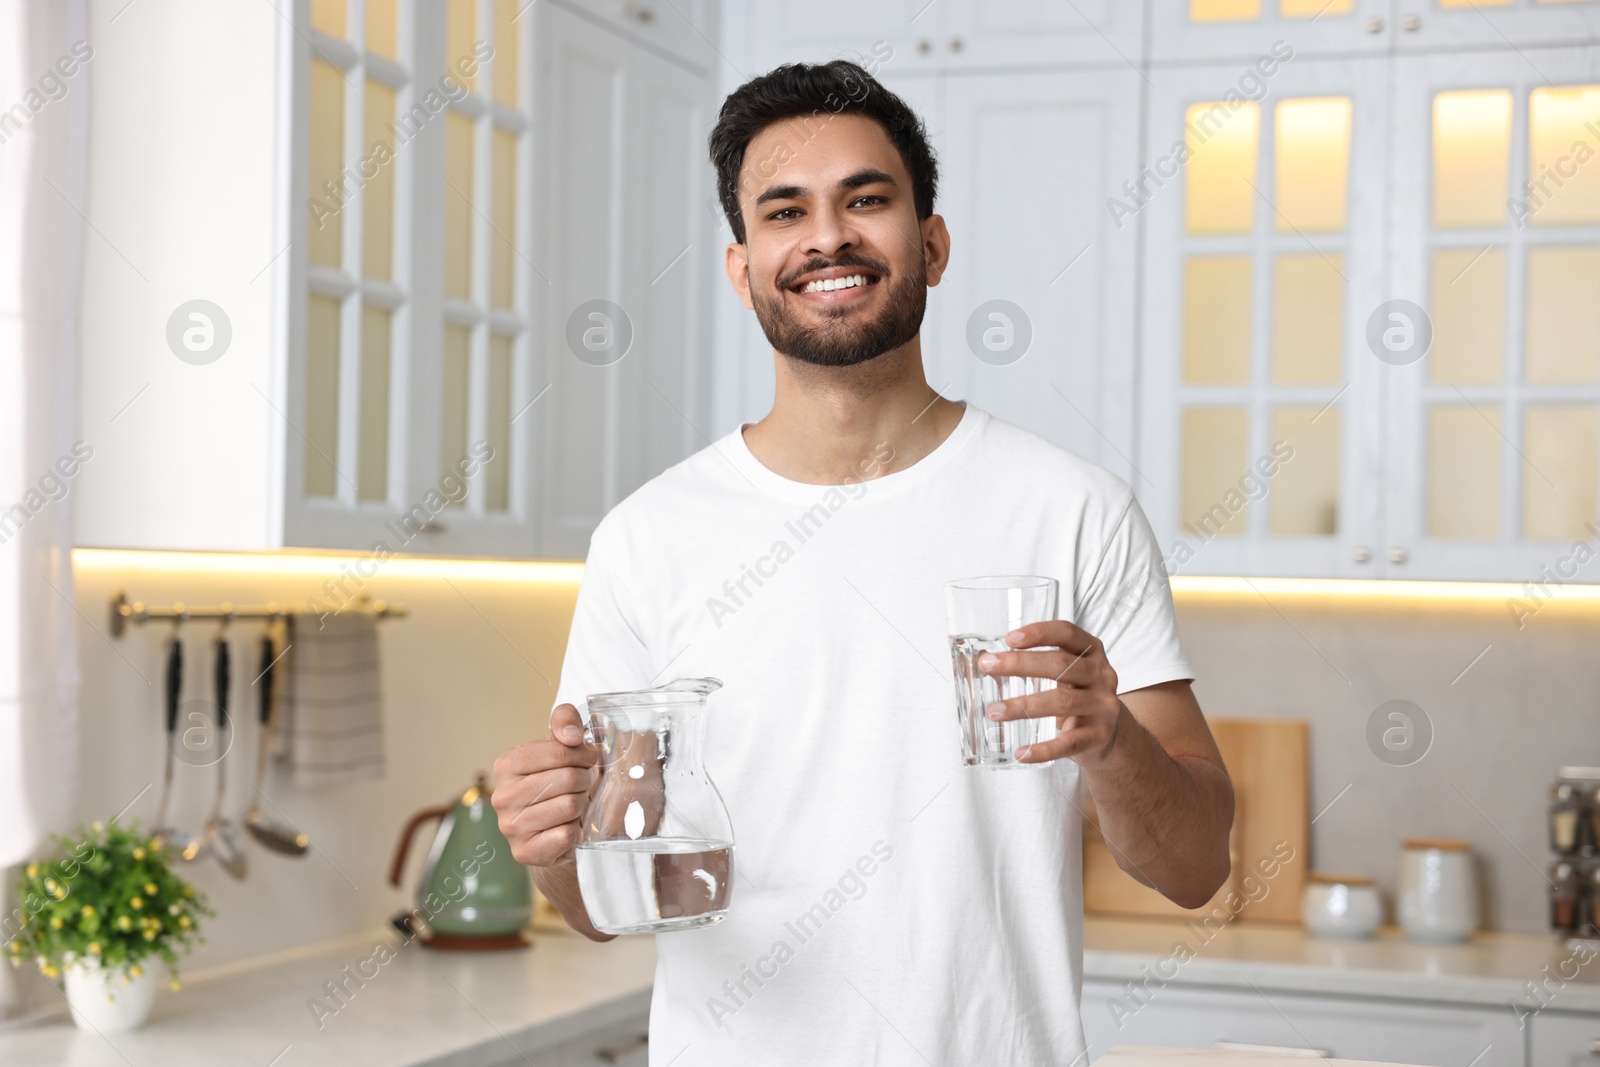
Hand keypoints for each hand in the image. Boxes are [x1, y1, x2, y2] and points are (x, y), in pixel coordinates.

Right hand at [491, 703, 596, 867]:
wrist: (551, 829)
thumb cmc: (557, 782)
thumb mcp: (559, 745)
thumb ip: (565, 722)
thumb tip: (572, 735)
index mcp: (506, 764)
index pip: (560, 751)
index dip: (584, 755)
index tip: (587, 760)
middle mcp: (502, 796)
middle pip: (567, 778)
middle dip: (585, 780)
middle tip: (583, 784)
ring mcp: (510, 826)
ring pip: (569, 806)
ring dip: (582, 805)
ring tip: (575, 804)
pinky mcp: (524, 852)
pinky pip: (566, 835)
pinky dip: (576, 830)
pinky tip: (569, 827)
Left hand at [977, 621, 1128, 766]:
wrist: (1113, 734)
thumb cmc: (1080, 695)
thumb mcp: (1070, 672)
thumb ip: (1042, 662)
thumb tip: (992, 661)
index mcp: (1092, 652)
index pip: (1067, 633)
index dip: (1039, 633)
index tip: (1009, 638)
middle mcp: (1101, 675)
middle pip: (1060, 664)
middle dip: (1020, 664)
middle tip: (987, 666)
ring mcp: (1103, 706)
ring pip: (1061, 702)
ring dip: (1023, 706)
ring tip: (994, 711)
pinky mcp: (1099, 735)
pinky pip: (1068, 743)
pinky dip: (1043, 750)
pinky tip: (1021, 753)